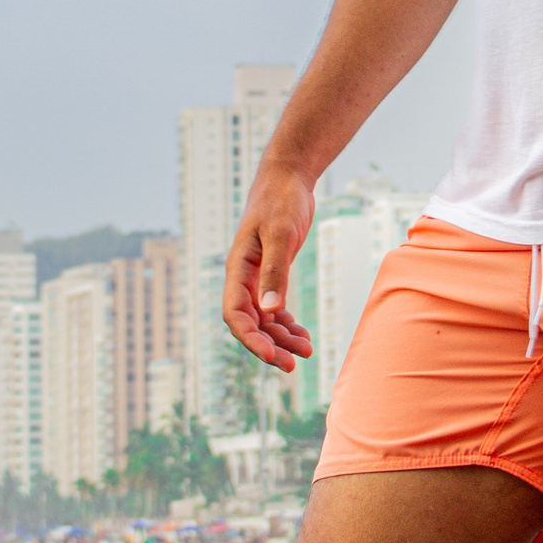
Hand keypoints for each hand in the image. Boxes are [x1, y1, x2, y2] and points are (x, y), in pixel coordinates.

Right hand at [223, 162, 317, 371]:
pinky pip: (274, 308)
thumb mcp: (281, 233)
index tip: (273, 357)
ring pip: (263, 319)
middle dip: (269, 346)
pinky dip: (286, 324)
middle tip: (294, 364)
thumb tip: (270, 311)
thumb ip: (275, 271)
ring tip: (307, 350)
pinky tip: (303, 334)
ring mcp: (256, 277)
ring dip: (281, 337)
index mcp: (237, 268)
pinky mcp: (272, 273)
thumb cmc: (281, 200)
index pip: (235, 315)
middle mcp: (243, 277)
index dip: (251, 340)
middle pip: (249, 323)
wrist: (288, 177)